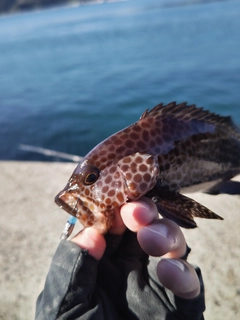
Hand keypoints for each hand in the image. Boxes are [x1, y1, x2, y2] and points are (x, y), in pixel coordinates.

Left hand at [71, 197, 200, 298]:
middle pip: (145, 227)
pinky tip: (167, 270)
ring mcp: (156, 285)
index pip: (113, 227)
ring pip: (171, 244)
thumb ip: (72, 267)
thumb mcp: (64, 303)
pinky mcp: (179, 305)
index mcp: (102, 265)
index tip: (113, 197)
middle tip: (135, 211)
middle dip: (142, 213)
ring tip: (150, 237)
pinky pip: (191, 282)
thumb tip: (91, 233)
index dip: (114, 210)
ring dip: (164, 232)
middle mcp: (131, 269)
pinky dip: (184, 272)